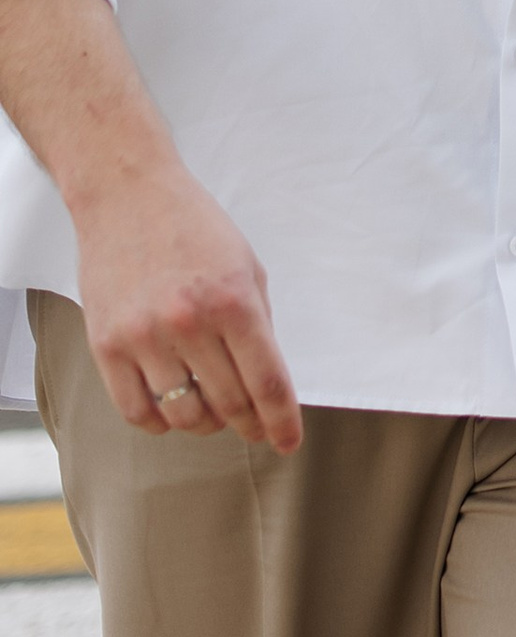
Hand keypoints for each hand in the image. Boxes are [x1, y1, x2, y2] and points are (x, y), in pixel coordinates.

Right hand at [76, 155, 301, 450]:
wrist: (127, 195)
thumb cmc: (194, 228)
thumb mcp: (247, 267)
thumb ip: (257, 324)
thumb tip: (266, 385)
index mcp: (234, 301)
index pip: (266, 383)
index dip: (282, 422)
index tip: (288, 441)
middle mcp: (189, 322)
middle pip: (229, 404)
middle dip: (250, 425)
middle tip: (256, 427)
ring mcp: (144, 337)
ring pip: (184, 416)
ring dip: (207, 424)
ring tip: (214, 411)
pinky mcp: (106, 345)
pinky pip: (137, 411)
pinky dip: (160, 422)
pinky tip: (173, 407)